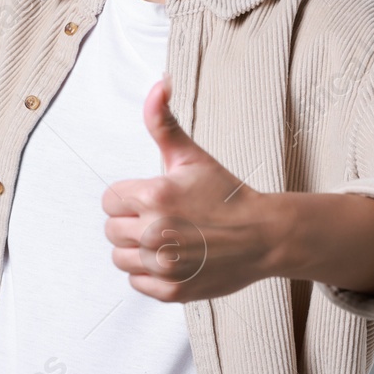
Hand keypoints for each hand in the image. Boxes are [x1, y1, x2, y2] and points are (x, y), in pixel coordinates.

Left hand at [101, 75, 284, 302]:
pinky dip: (149, 274)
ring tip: (165, 240)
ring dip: (136, 250)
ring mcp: (163, 265)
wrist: (264, 236)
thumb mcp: (192, 156)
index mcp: (155, 196)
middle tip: (161, 219)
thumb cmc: (226, 194)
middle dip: (130, 223)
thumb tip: (158, 83)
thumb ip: (163, 121)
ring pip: (120, 258)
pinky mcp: (171, 290)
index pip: (109, 200)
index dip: (128, 198)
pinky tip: (172, 259)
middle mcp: (155, 232)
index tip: (151, 199)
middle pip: (111, 230)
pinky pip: (136, 283)